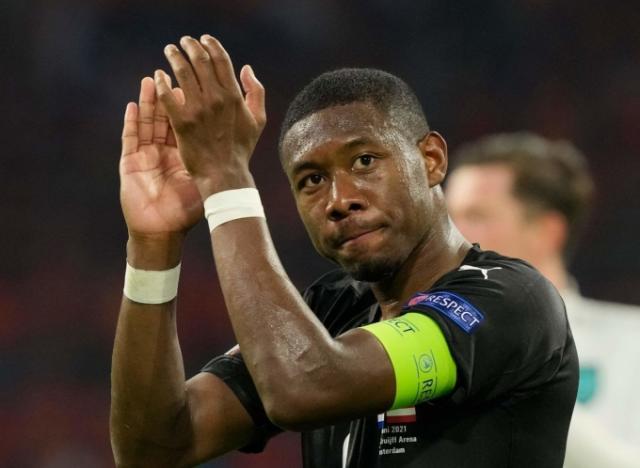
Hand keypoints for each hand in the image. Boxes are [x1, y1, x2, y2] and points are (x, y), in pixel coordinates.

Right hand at [119, 77, 202, 239]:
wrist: (163, 231)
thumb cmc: (186, 211)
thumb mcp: (204, 184)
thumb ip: (215, 165)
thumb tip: (235, 149)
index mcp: (182, 153)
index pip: (187, 121)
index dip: (191, 103)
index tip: (199, 84)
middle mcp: (164, 151)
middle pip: (166, 116)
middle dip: (170, 93)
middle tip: (175, 73)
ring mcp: (146, 155)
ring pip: (147, 122)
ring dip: (148, 101)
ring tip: (151, 80)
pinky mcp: (130, 163)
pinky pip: (130, 138)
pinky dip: (132, 121)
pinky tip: (133, 106)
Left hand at [154, 35, 265, 197]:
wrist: (225, 174)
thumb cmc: (241, 148)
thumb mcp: (258, 120)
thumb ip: (256, 92)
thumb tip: (247, 68)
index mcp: (234, 96)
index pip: (221, 60)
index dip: (211, 45)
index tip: (204, 39)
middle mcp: (216, 99)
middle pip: (200, 62)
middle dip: (191, 46)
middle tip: (184, 41)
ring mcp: (198, 110)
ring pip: (182, 73)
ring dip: (174, 57)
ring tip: (170, 51)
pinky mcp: (182, 123)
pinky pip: (167, 95)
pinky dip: (161, 82)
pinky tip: (158, 76)